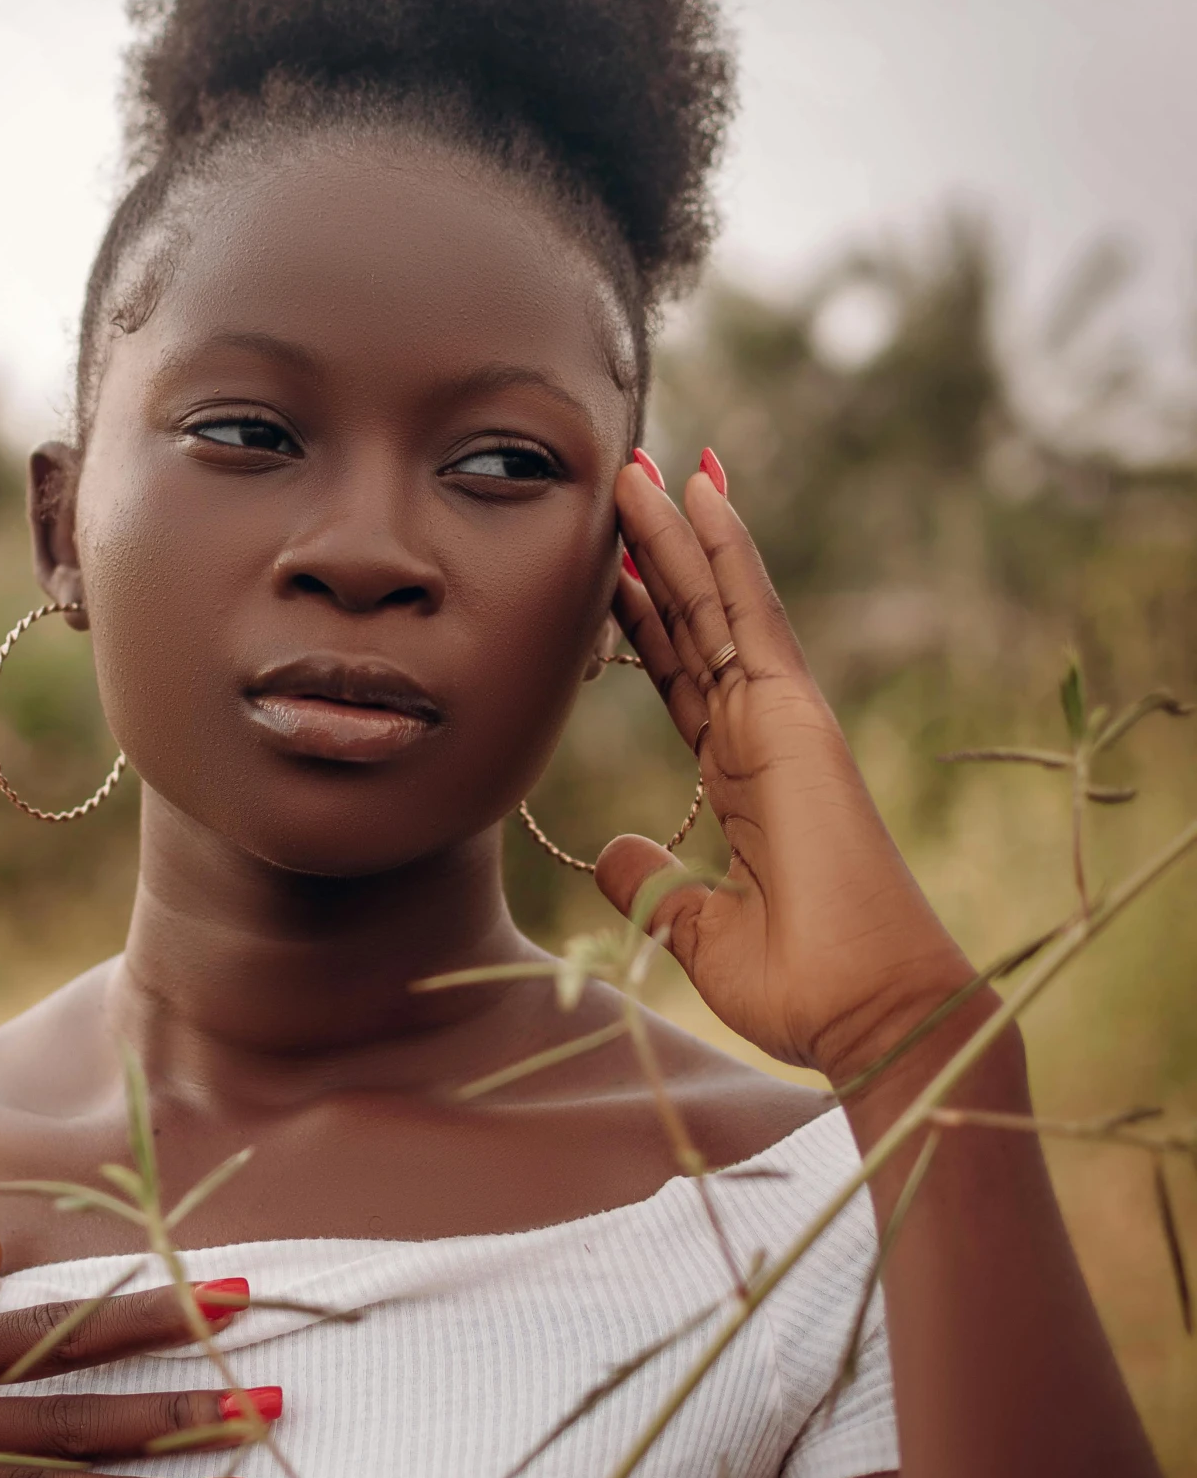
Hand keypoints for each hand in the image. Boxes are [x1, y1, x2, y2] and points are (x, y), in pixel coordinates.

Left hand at [598, 455, 976, 1083]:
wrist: (869, 1012)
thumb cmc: (802, 989)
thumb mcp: (694, 930)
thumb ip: (652, 884)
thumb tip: (611, 849)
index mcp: (740, 784)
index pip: (680, 679)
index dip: (643, 621)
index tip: (609, 568)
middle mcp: (762, 740)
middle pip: (695, 626)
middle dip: (655, 555)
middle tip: (620, 481)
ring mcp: (783, 724)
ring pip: (717, 606)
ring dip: (678, 533)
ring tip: (641, 464)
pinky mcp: (798, 721)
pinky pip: (754, 619)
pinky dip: (727, 552)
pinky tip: (702, 493)